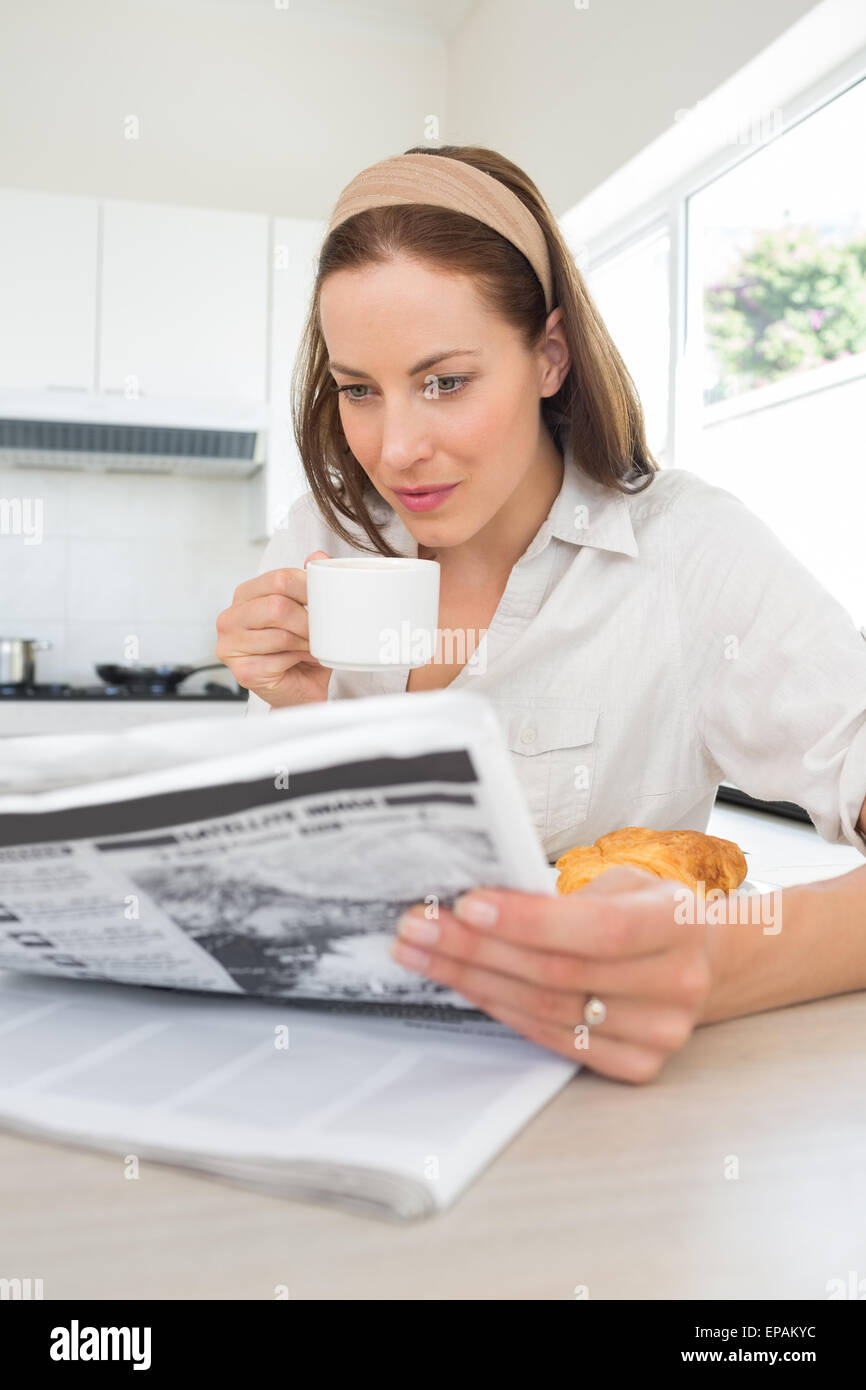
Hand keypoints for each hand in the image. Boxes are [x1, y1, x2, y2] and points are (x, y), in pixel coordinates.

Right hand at [216, 551, 333, 707]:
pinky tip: (301, 662)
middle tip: (322, 631)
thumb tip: (318, 557)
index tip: (326, 600)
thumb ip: (309, 581)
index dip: (308, 588)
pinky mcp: (241, 670)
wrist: (301, 690)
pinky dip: (298, 660)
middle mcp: (231, 617)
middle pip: (277, 605)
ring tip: (313, 647)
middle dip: (308, 621)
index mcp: (245, 595)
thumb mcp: (309, 611)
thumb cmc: (303, 649)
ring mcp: (230, 645)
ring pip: (280, 634)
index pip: (279, 578)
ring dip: (305, 643)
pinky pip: (279, 659)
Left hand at [390, 866, 717, 1083]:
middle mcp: (677, 983)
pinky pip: (552, 1039)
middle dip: (477, 948)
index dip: (529, 920)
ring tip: (424, 952)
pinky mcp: (637, 1065)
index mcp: (679, 923)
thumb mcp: (625, 880)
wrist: (700, 958)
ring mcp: (660, 1033)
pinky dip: (502, 1008)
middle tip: (420, 927)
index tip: (467, 904)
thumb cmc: (649, 909)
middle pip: (559, 973)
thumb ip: (569, 892)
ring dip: (474, 980)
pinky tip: (465, 984)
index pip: (600, 928)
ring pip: (547, 1009)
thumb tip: (480, 895)